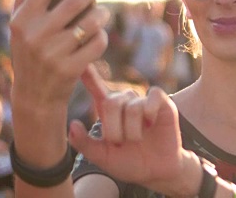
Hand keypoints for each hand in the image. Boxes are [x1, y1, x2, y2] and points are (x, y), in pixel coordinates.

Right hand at [9, 0, 109, 108]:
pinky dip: (101, 36)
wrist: (34, 95)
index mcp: (21, 19)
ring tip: (101, 11)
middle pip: (74, 1)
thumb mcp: (20, 23)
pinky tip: (97, 36)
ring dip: (101, 13)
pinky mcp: (71, 69)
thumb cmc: (29, 50)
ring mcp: (53, 53)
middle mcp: (36, 35)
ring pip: (91, 22)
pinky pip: (97, 43)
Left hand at [69, 67, 200, 196]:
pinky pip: (153, 96)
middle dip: (114, 128)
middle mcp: (125, 102)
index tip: (81, 63)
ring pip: (132, 106)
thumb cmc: (129, 163)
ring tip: (137, 140)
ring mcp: (144, 101)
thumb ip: (85, 144)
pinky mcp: (163, 103)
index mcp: (108, 111)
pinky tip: (150, 124)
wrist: (156, 172)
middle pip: (112, 103)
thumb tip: (72, 124)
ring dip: (132, 130)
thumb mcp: (102, 158)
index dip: (89, 75)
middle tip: (120, 143)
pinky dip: (149, 111)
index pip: (97, 88)